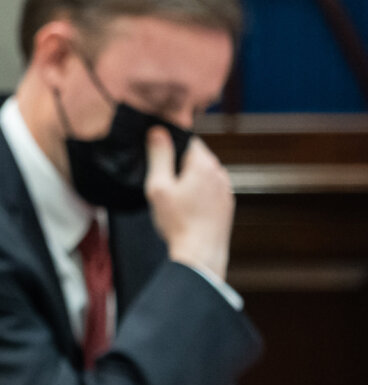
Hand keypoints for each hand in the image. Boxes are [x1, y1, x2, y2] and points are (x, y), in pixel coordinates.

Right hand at [146, 128, 233, 281]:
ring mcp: (226, 189)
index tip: (157, 157)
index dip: (170, 144)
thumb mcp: (159, 187)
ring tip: (173, 198)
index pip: (188, 139)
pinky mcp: (227, 204)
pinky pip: (210, 189)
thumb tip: (158, 131)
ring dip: (189, 179)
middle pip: (196, 157)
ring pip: (203, 174)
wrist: (201, 253)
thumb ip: (159, 156)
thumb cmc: (178, 221)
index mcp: (203, 164)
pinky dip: (198, 193)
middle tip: (161, 181)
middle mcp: (219, 172)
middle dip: (179, 163)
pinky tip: (186, 209)